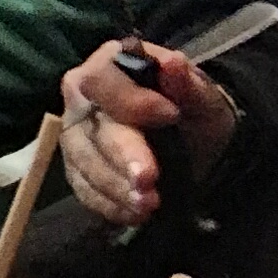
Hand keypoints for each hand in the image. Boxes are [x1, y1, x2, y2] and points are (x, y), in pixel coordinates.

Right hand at [56, 40, 236, 226]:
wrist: (191, 142)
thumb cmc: (192, 109)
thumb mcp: (202, 95)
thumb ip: (187, 83)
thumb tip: (172, 64)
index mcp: (109, 65)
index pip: (101, 80)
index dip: (130, 101)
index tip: (170, 116)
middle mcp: (82, 97)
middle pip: (91, 127)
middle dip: (122, 155)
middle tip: (149, 180)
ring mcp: (74, 135)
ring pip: (85, 162)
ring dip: (116, 187)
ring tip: (148, 204)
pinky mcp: (75, 168)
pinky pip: (83, 189)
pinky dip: (109, 204)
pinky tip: (134, 213)